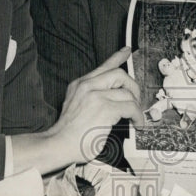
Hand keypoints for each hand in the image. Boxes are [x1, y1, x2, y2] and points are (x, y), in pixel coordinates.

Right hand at [51, 46, 143, 163]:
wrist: (58, 144)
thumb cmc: (68, 131)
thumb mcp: (76, 105)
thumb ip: (91, 96)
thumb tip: (113, 97)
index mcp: (80, 84)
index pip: (103, 66)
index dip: (117, 57)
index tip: (126, 51)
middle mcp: (87, 86)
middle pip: (119, 74)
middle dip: (133, 86)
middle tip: (136, 100)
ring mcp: (96, 97)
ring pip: (127, 92)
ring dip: (136, 106)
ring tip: (135, 117)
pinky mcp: (105, 109)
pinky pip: (131, 107)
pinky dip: (138, 116)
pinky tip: (137, 123)